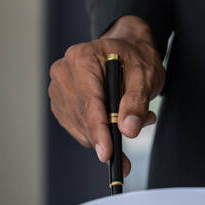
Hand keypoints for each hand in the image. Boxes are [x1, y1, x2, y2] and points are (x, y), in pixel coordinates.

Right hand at [48, 15, 164, 174]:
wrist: (126, 52)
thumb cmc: (134, 59)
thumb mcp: (146, 75)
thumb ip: (137, 101)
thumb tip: (128, 129)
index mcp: (83, 57)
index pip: (88, 101)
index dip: (98, 129)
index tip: (107, 153)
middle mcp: (64, 71)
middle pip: (81, 116)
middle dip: (105, 136)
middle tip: (129, 146)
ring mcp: (58, 87)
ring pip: (78, 127)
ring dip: (103, 134)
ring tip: (129, 121)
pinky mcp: (59, 102)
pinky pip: (75, 128)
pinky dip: (95, 133)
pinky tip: (111, 121)